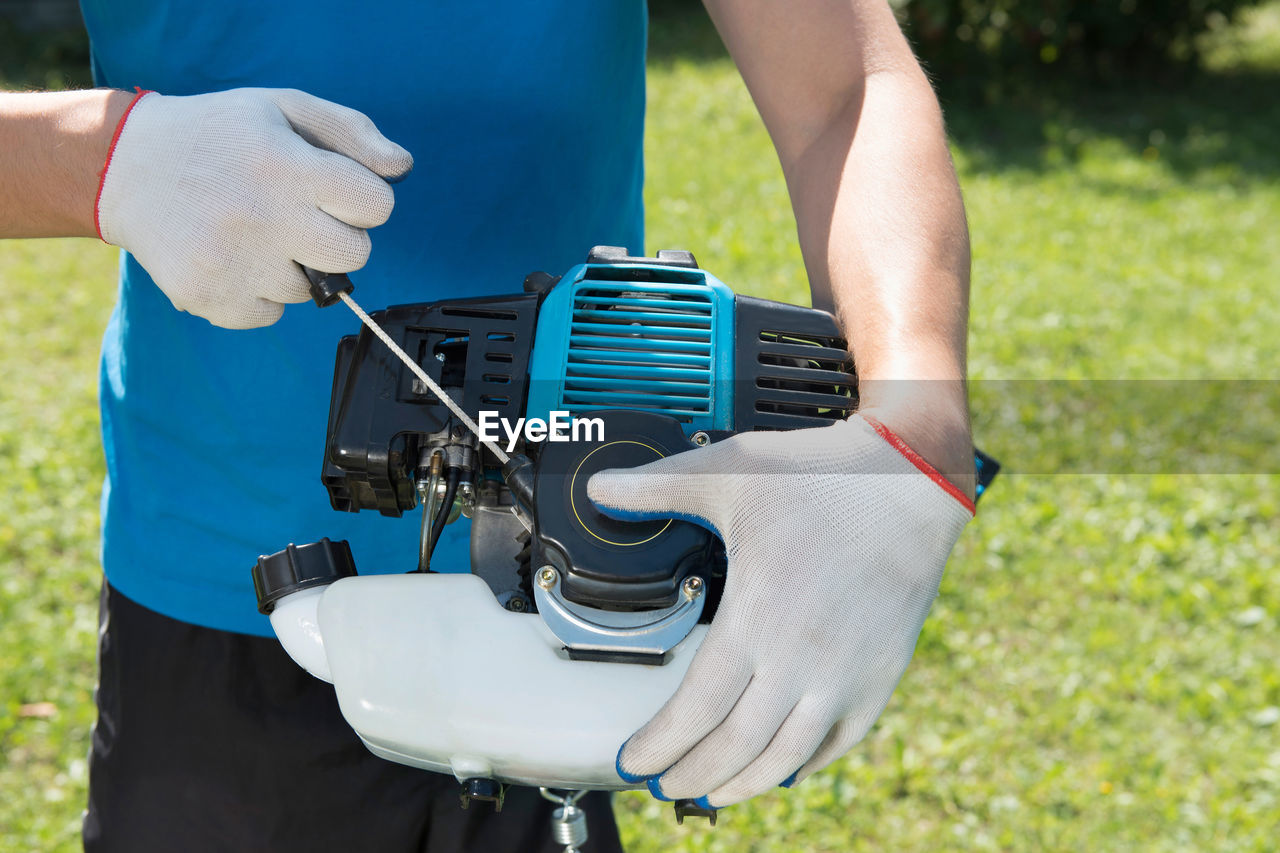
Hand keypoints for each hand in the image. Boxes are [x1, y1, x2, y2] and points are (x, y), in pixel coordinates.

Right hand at [96, 88, 412, 328]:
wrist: (124, 166)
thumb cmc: (219, 135)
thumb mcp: (283, 107)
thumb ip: (350, 132)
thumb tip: (401, 168)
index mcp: (286, 166)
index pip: (376, 205)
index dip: (363, 198)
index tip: (335, 190)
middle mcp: (261, 216)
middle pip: (354, 255)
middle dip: (338, 236)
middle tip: (301, 215)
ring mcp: (233, 262)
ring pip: (309, 289)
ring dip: (292, 264)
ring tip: (253, 229)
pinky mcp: (209, 296)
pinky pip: (269, 314)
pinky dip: (258, 292)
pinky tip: (232, 256)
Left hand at [587, 413, 973, 807]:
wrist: (912, 481)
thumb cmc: (822, 477)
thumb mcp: (731, 471)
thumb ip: (659, 487)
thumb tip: (599, 489)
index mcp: (755, 619)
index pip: (695, 709)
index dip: (659, 745)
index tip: (632, 762)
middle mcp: (799, 661)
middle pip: (735, 746)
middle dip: (691, 774)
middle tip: (663, 785)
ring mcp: (845, 675)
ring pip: (787, 756)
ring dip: (743, 783)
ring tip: (712, 792)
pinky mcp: (880, 676)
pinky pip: (840, 740)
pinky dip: (806, 764)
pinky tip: (783, 769)